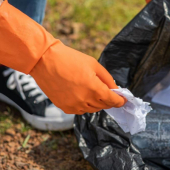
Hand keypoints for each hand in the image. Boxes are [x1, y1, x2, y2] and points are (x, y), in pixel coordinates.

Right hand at [0, 1, 125, 113]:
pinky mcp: (64, 107)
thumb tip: (115, 89)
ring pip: (92, 109)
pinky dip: (85, 105)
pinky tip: (83, 95)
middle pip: (104, 106)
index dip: (120, 101)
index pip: (112, 101)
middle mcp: (84, 100)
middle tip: (110, 93)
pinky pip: (80, 110)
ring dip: (97, 103)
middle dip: (109, 100)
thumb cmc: (71, 59)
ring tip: (95, 91)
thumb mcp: (93, 64)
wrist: (45, 61)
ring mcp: (74, 105)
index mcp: (94, 88)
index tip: (124, 100)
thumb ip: (107, 78)